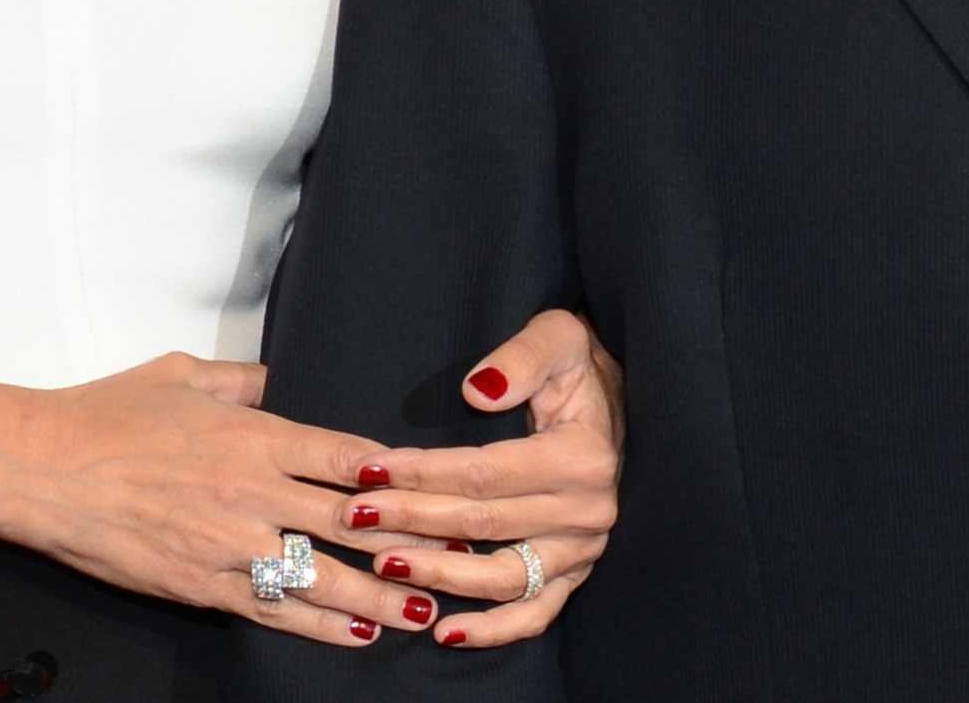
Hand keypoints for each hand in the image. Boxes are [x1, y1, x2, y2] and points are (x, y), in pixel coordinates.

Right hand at [0, 351, 433, 647]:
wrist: (41, 467)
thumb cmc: (108, 413)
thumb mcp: (185, 374)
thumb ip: (245, 381)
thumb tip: (283, 381)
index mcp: (253, 434)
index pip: (346, 456)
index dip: (398, 476)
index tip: (438, 485)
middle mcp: (251, 490)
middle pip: (350, 524)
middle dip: (408, 543)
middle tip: (458, 556)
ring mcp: (228, 542)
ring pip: (322, 576)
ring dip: (379, 596)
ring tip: (425, 610)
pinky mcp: (201, 584)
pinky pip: (273, 607)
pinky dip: (318, 623)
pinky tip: (354, 633)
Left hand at [334, 309, 623, 645]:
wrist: (615, 404)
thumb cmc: (576, 368)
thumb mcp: (558, 336)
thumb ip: (521, 356)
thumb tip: (479, 389)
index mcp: (581, 457)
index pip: (485, 473)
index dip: (423, 473)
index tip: (369, 470)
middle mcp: (587, 511)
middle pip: (481, 524)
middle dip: (409, 519)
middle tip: (353, 515)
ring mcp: (582, 549)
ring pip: (500, 577)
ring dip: (438, 575)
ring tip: (384, 562)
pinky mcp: (575, 573)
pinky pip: (535, 613)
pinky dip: (493, 630)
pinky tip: (446, 632)